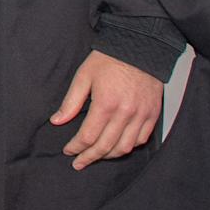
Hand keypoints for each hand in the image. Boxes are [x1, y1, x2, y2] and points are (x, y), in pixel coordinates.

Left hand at [51, 50, 162, 169]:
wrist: (139, 47)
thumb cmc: (109, 59)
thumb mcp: (83, 76)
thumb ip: (70, 102)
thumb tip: (57, 121)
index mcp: (106, 104)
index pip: (88, 136)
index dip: (75, 147)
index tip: (68, 150)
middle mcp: (125, 113)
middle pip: (105, 146)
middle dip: (89, 157)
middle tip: (79, 162)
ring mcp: (141, 115)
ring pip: (124, 147)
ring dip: (108, 156)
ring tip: (96, 156)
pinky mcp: (152, 114)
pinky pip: (141, 139)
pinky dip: (128, 147)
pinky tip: (117, 146)